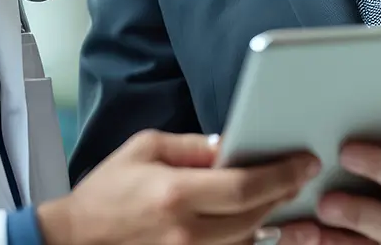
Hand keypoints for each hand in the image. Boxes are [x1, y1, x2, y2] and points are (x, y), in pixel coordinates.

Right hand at [38, 129, 319, 244]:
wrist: (75, 239)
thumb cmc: (107, 191)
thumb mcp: (145, 149)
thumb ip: (192, 146)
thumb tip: (233, 145)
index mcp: (177, 194)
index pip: (246, 185)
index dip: (283, 174)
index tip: (305, 162)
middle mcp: (187, 231)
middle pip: (255, 214)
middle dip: (283, 192)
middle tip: (299, 174)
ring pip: (248, 239)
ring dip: (268, 216)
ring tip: (276, 195)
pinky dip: (246, 238)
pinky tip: (253, 222)